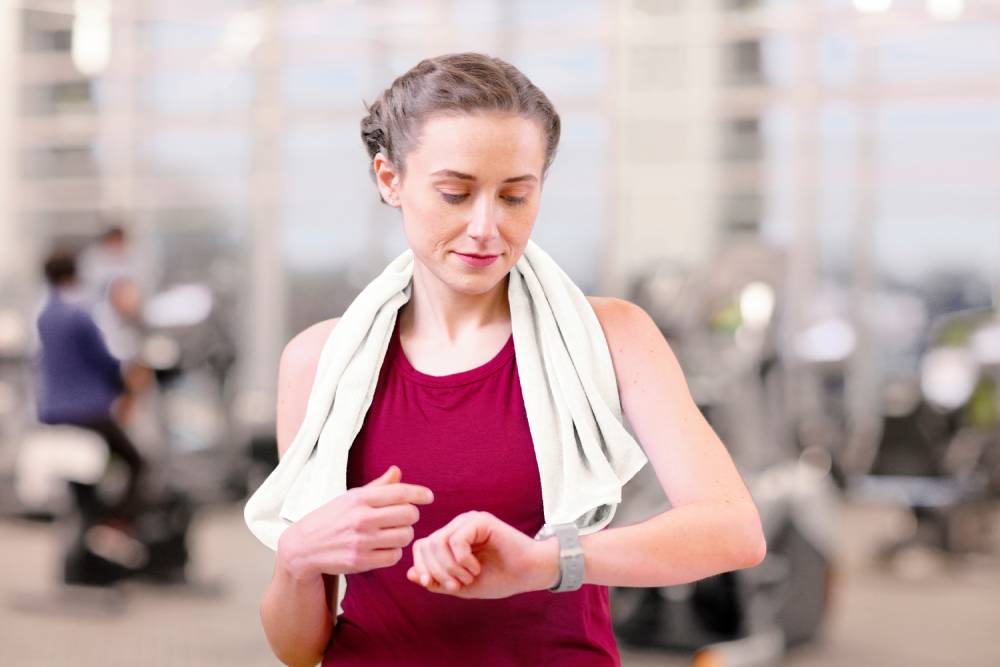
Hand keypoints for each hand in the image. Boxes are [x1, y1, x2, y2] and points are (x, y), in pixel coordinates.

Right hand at [277, 465, 433, 581]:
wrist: (303, 547)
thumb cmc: (331, 518)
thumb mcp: (350, 497)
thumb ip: (377, 487)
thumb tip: (397, 471)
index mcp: (359, 498)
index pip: (400, 492)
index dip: (419, 493)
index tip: (428, 496)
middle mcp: (361, 518)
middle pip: (409, 515)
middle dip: (411, 516)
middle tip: (402, 518)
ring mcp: (361, 541)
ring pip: (405, 536)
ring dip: (403, 535)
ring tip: (392, 533)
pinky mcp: (360, 561)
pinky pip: (394, 556)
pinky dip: (394, 552)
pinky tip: (384, 547)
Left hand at [406, 511, 558, 598]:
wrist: (528, 573)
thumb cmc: (498, 579)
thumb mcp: (461, 585)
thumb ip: (437, 581)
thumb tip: (410, 574)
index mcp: (450, 539)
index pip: (421, 547)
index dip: (422, 567)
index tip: (434, 585)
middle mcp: (457, 526)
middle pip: (427, 544)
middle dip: (438, 571)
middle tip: (457, 585)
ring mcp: (468, 521)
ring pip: (439, 542)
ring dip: (451, 567)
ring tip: (469, 577)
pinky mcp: (481, 521)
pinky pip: (457, 540)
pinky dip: (463, 560)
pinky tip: (476, 568)